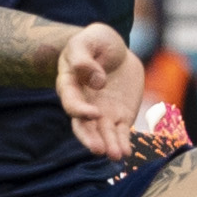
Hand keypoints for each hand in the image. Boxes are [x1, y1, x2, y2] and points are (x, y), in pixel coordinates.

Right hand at [57, 21, 144, 160]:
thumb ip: (85, 57)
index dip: (81, 110)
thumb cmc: (96, 42)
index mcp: (70, 85)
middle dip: (90, 138)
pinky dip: (122, 143)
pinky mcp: (119, 116)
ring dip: (108, 145)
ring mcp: (101, 113)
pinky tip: (127, 153)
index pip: (71, 102)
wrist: (116, 50)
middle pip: (83, 126)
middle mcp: (83, 104)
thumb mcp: (89, 40)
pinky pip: (120, 133)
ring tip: (116, 156)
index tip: (95, 112)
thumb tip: (97, 80)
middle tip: (99, 149)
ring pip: (102, 133)